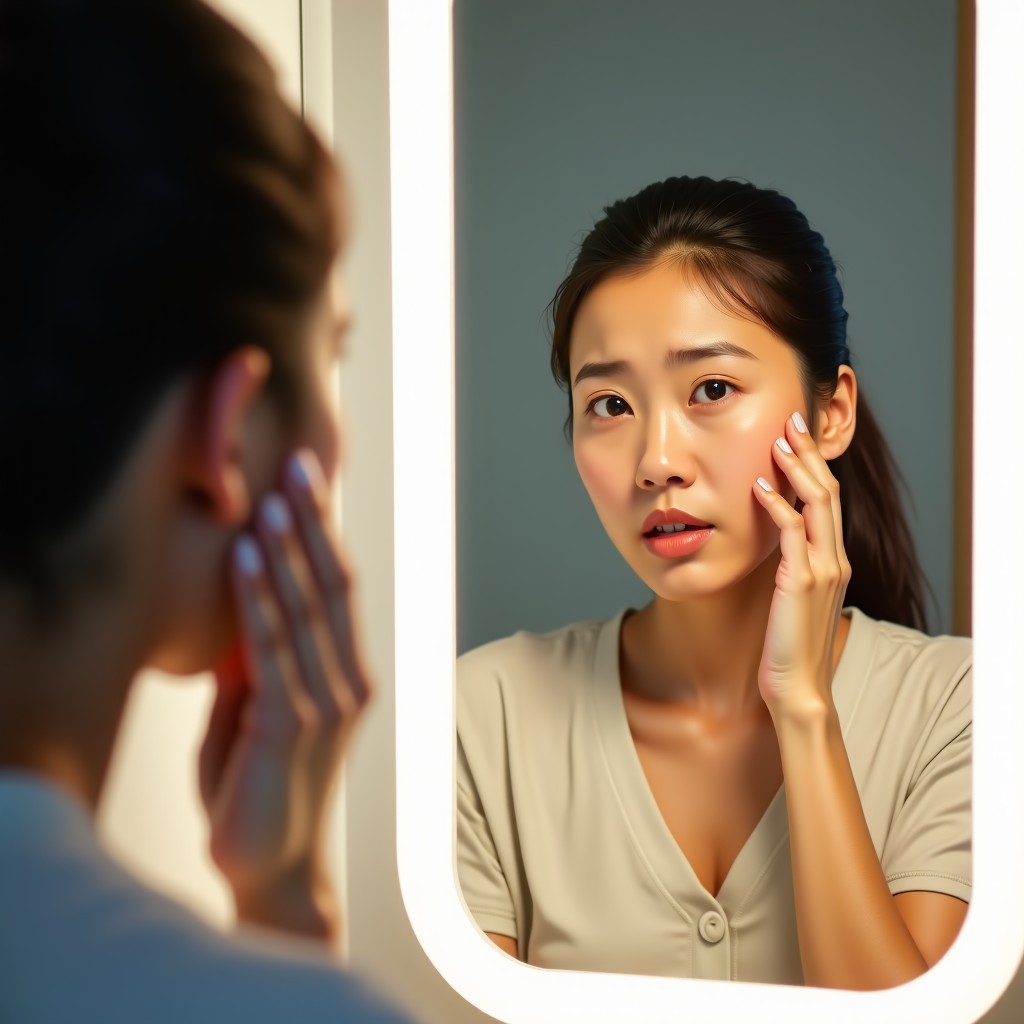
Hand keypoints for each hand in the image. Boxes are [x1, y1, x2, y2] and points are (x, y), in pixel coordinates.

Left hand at [198, 448, 372, 941]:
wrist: (273, 867)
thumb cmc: (260, 789)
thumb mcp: (257, 713)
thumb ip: (256, 662)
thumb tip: (240, 605)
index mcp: (349, 675)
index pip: (340, 589)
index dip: (325, 534)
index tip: (309, 484)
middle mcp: (350, 680)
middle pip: (334, 585)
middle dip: (314, 523)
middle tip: (300, 465)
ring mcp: (327, 702)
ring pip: (307, 609)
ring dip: (286, 550)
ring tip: (270, 500)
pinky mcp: (292, 724)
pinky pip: (273, 649)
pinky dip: (256, 600)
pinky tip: (244, 560)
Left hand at [751, 411, 850, 720]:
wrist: (798, 685)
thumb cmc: (788, 643)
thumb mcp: (792, 595)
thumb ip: (790, 565)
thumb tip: (771, 538)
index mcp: (833, 559)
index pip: (827, 499)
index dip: (814, 465)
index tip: (796, 436)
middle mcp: (834, 559)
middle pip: (827, 491)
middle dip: (810, 453)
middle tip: (791, 421)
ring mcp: (823, 569)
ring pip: (817, 505)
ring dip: (797, 470)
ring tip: (778, 441)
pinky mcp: (802, 582)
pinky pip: (792, 535)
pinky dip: (777, 507)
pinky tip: (759, 488)